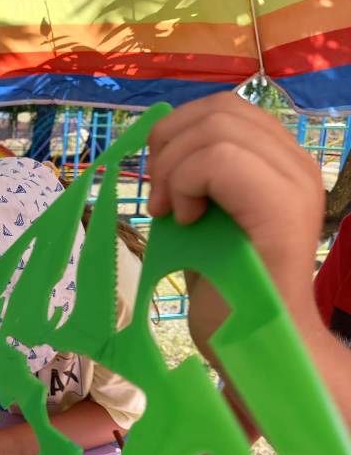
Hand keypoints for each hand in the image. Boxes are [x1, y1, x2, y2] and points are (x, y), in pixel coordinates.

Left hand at [147, 92, 323, 319]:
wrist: (257, 345)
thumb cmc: (226, 290)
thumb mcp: (201, 218)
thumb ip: (194, 177)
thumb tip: (158, 144)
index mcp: (278, 162)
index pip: (224, 108)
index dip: (178, 134)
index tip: (162, 185)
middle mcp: (296, 163)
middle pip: (219, 108)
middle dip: (170, 145)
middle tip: (159, 199)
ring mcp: (294, 182)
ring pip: (216, 126)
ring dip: (173, 168)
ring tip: (170, 213)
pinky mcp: (283, 208)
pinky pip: (218, 158)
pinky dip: (185, 184)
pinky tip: (185, 221)